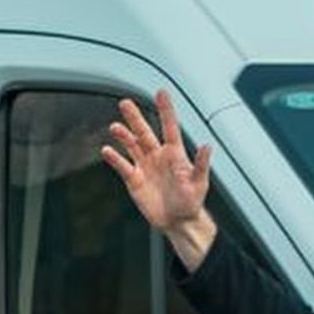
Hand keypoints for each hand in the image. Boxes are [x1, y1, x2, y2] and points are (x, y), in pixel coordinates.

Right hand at [102, 89, 216, 261]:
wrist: (178, 221)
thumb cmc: (192, 201)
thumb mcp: (199, 183)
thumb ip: (201, 164)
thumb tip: (207, 145)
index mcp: (175, 154)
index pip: (169, 127)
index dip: (166, 110)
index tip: (161, 92)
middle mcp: (158, 156)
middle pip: (144, 132)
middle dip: (135, 118)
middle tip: (125, 103)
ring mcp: (145, 166)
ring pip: (131, 145)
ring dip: (123, 136)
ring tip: (115, 127)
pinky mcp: (134, 179)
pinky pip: (123, 166)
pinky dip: (115, 158)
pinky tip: (107, 150)